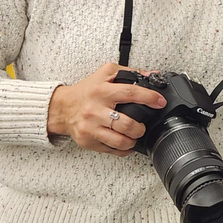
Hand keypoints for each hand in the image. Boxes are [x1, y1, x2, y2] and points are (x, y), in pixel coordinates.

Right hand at [47, 63, 166, 155]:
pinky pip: (111, 150)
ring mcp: (91, 128)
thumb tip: (152, 75)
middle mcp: (95, 110)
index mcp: (101, 91)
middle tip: (142, 125)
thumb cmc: (86, 91)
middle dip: (140, 127)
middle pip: (126, 123)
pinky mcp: (88, 141)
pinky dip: (123, 149)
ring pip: (119, 141)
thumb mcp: (105, 74)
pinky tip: (126, 143)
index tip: (159, 102)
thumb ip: (129, 72)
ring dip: (133, 140)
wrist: (62, 108)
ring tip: (134, 134)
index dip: (149, 98)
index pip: (130, 93)